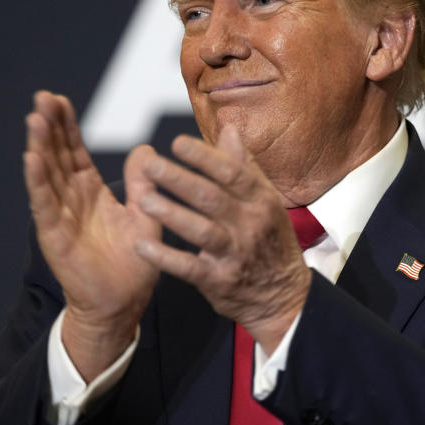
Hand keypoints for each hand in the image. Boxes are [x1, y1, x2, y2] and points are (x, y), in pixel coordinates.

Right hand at [23, 91, 160, 379]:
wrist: (123, 303)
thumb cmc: (134, 262)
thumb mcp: (146, 215)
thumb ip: (144, 183)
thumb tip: (145, 149)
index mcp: (90, 192)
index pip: (74, 151)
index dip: (66, 126)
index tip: (59, 99)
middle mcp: (70, 199)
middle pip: (56, 155)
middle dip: (49, 126)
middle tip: (42, 97)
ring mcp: (59, 216)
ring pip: (46, 174)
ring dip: (39, 146)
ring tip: (34, 117)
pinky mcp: (54, 236)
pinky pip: (44, 204)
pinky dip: (37, 181)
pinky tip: (31, 158)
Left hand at [133, 125, 310, 354]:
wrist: (283, 296)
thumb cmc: (269, 239)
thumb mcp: (266, 201)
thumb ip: (244, 166)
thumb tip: (228, 129)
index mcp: (261, 200)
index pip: (232, 173)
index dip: (204, 157)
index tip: (177, 143)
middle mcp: (249, 225)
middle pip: (212, 198)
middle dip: (179, 179)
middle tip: (149, 164)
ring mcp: (234, 254)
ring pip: (201, 231)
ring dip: (171, 214)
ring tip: (143, 199)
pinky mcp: (219, 281)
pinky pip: (189, 268)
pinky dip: (165, 258)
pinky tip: (141, 245)